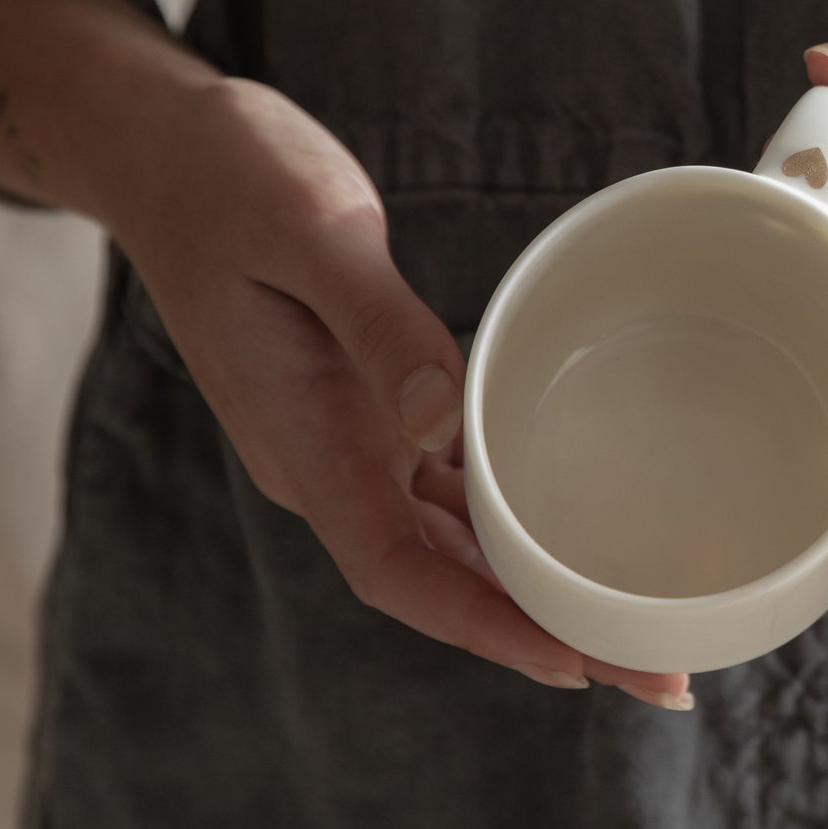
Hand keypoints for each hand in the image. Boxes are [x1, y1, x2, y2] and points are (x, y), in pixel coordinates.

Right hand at [97, 77, 693, 708]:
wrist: (163, 150)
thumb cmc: (231, 179)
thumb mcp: (312, 233)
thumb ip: (380, 328)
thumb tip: (440, 424)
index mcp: (306, 442)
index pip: (402, 570)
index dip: (489, 626)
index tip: (576, 665)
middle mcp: (328, 463)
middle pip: (445, 581)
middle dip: (547, 635)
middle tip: (664, 677)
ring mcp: (346, 442)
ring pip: (453, 546)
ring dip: (539, 593)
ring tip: (642, 630)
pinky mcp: (366, 410)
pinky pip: (448, 492)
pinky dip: (512, 527)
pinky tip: (574, 539)